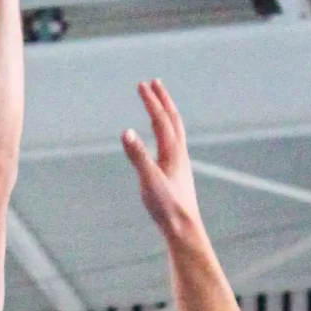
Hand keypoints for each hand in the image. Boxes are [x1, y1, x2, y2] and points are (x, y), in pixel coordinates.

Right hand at [121, 77, 203, 242]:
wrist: (184, 228)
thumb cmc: (167, 207)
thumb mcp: (148, 181)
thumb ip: (137, 156)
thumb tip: (126, 132)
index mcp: (172, 152)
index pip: (160, 119)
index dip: (151, 101)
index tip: (141, 85)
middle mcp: (179, 153)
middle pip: (172, 119)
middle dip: (162, 100)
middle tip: (154, 83)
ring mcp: (180, 163)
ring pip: (176, 131)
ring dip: (167, 114)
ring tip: (161, 105)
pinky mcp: (178, 174)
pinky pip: (174, 145)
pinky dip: (168, 133)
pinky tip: (164, 140)